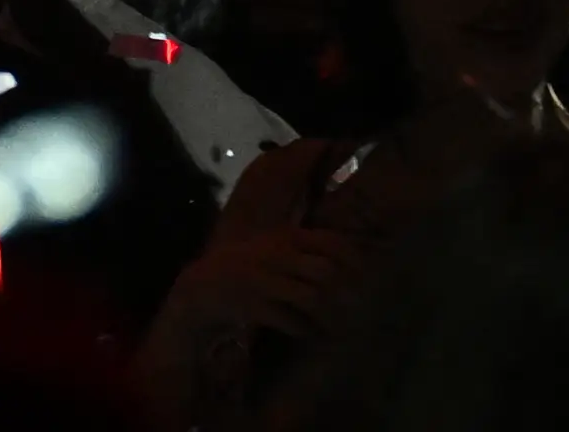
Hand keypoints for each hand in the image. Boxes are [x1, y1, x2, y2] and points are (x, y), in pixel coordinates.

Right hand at [154, 225, 364, 348]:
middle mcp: (276, 254)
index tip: (366, 274)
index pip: (329, 241)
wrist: (202, 285)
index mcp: (285, 236)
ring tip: (334, 324)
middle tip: (355, 306)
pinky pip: (289, 319)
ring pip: (310, 297)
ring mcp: (264, 280)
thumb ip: (302, 246)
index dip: (352, 258)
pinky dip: (304, 329)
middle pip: (324, 271)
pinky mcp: (253, 305)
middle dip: (344, 292)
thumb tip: (345, 254)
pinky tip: (309, 332)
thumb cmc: (245, 264)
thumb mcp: (273, 246)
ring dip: (326, 314)